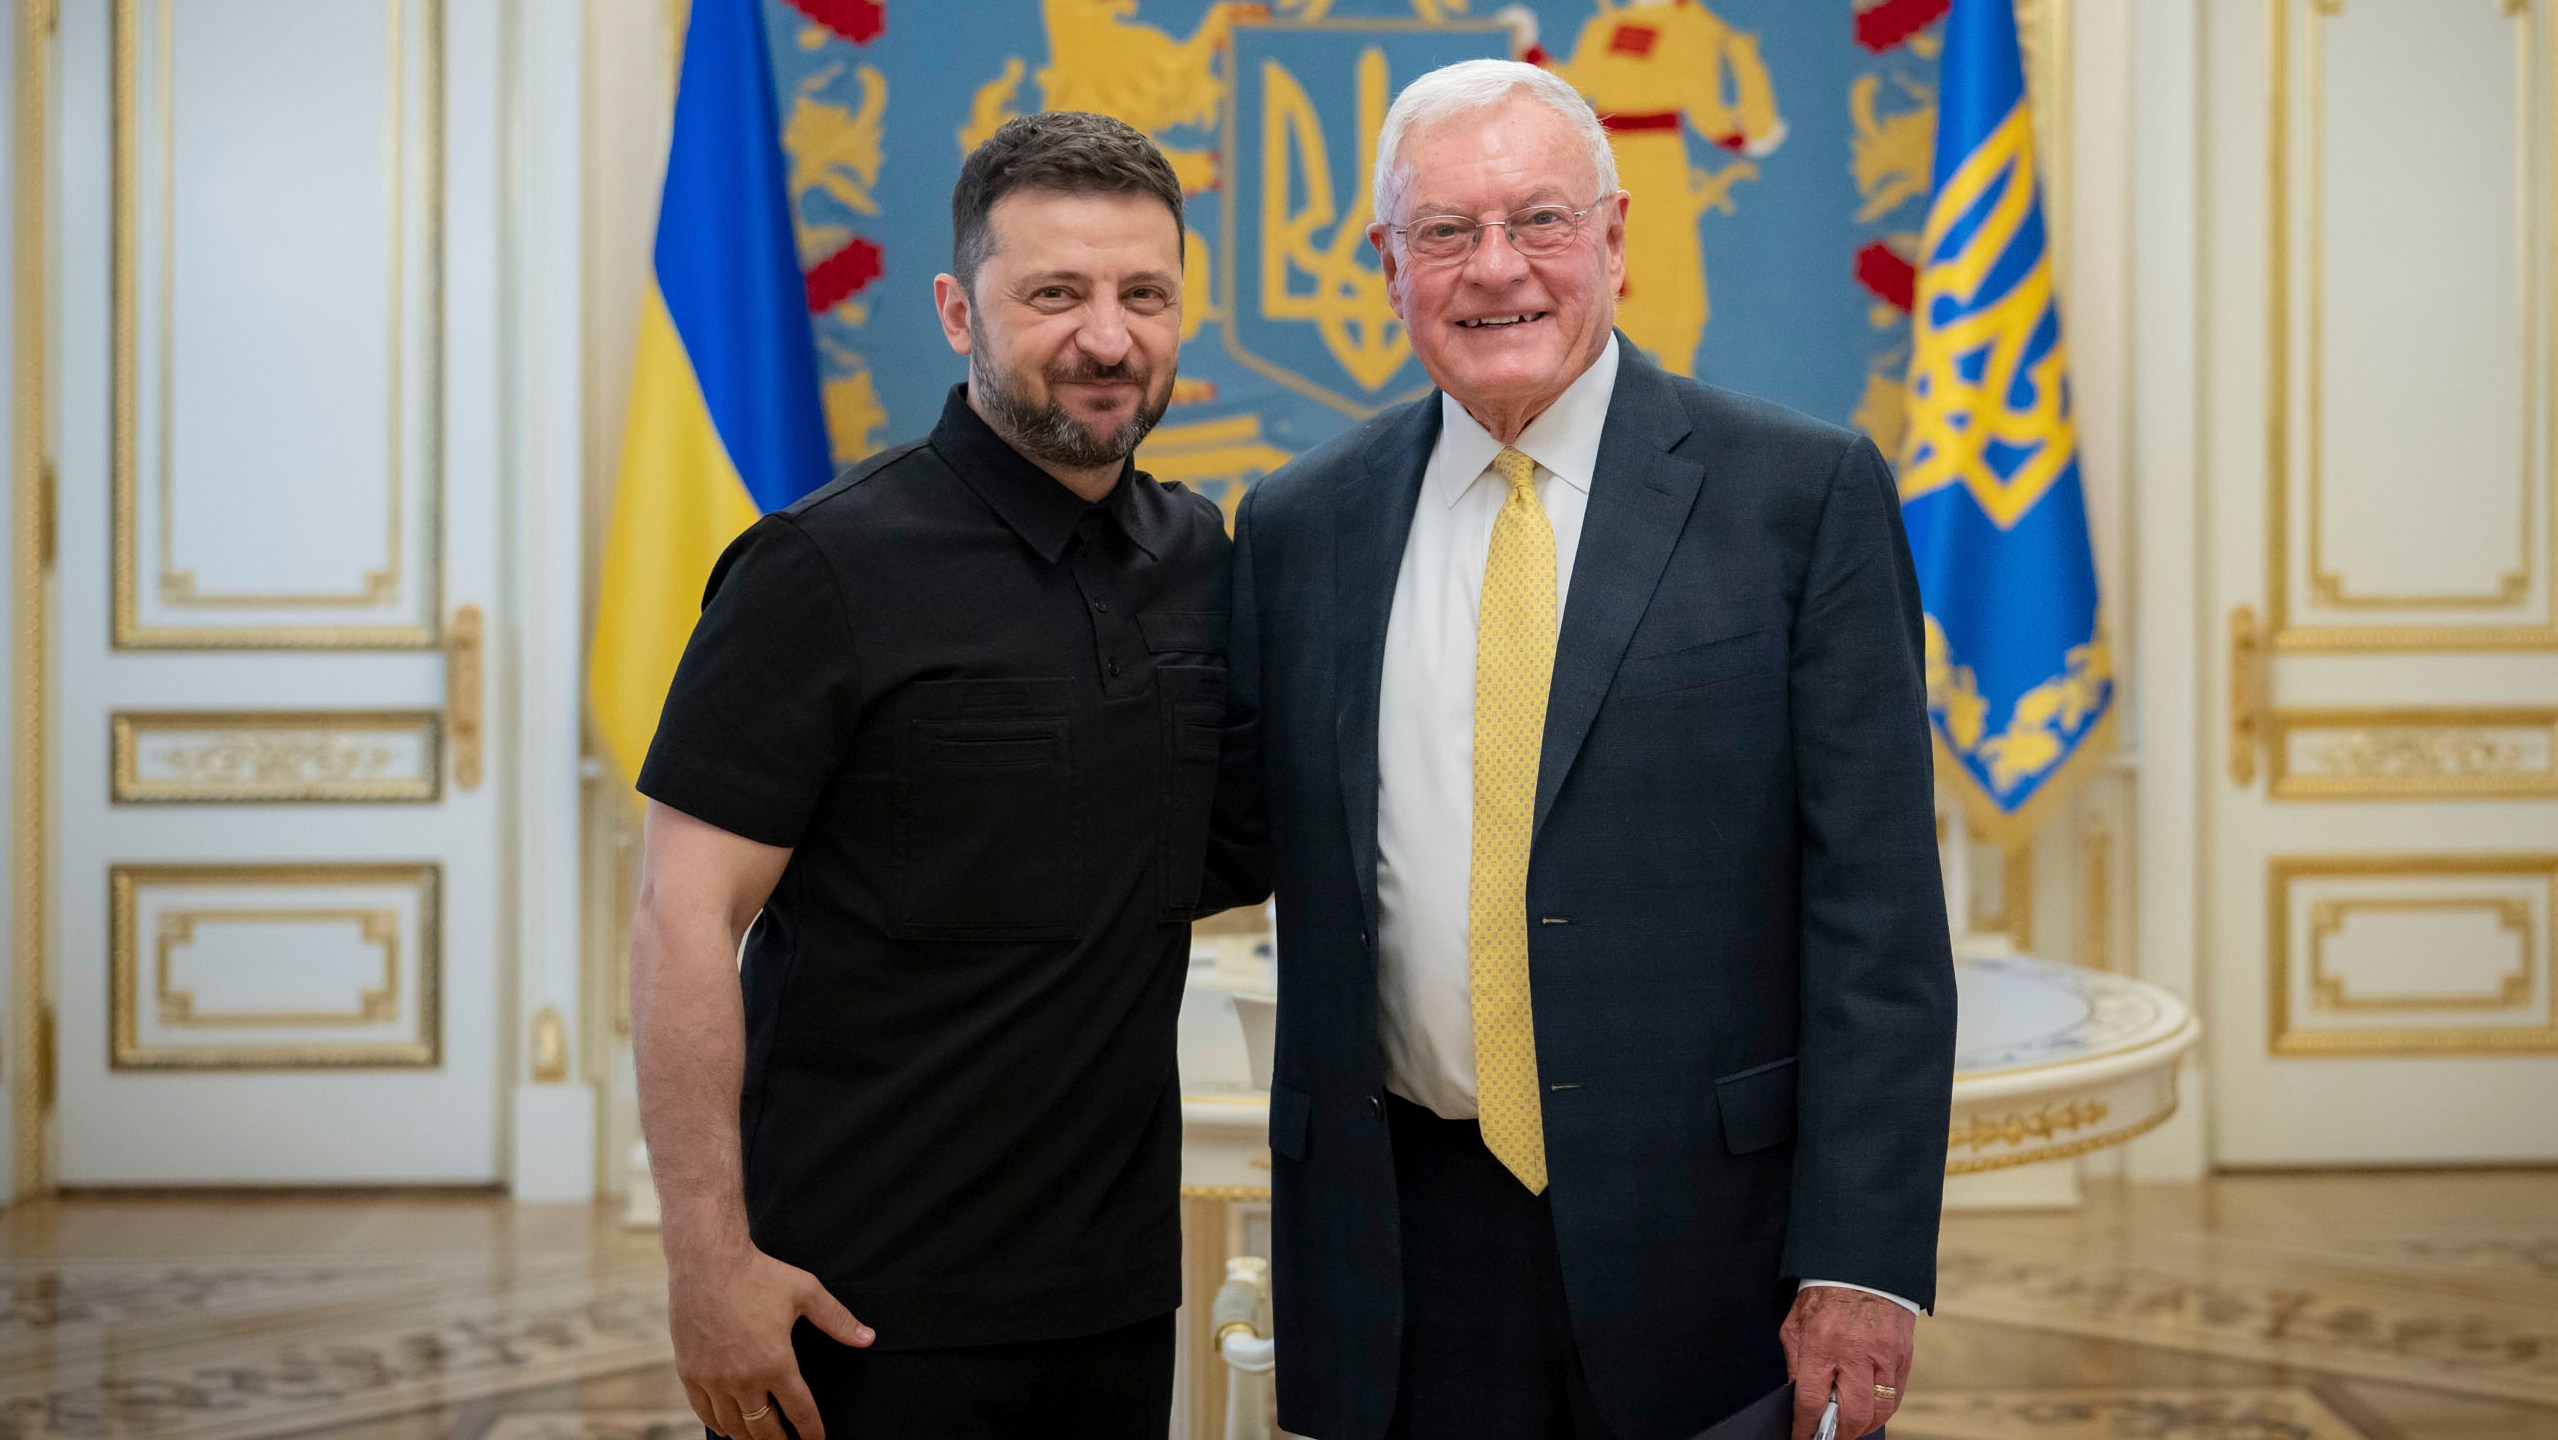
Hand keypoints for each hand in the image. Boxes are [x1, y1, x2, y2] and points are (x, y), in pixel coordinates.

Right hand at [669, 1238, 871, 1439]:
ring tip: (763, 1439)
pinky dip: (720, 1426)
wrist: (707, 1262)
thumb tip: (868, 1338)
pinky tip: (730, 1427)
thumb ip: (838, 1320)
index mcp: (775, 1363)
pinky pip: (705, 1414)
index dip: (812, 1432)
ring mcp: (713, 1380)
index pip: (800, 1412)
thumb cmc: (758, 1274)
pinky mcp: (690, 1374)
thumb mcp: (806, 1292)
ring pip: (734, 1427)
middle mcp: (743, 1379)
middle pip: (765, 1430)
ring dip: (751, 1439)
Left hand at [1779, 1286, 1912, 1438]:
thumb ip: (1796, 1364)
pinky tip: (1868, 1410)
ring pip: (1879, 1412)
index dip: (1805, 1428)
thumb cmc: (1825, 1295)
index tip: (1801, 1437)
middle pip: (1852, 1415)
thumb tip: (1799, 1401)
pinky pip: (1895, 1397)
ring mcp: (1884, 1356)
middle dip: (1839, 1434)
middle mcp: (1855, 1352)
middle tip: (1828, 1436)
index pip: (1812, 1401)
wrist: (1863, 1267)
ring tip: (1848, 1427)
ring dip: (1862, 1427)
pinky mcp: (1903, 1357)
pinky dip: (1881, 1411)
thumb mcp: (1796, 1325)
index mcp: (1822, 1343)